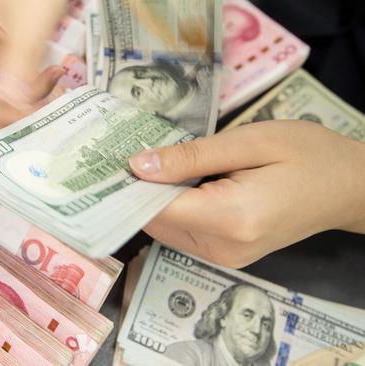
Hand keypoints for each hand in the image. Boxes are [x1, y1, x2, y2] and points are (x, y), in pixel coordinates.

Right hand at [0, 0, 66, 139]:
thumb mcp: (26, 21)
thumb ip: (15, 67)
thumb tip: (7, 110)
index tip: (1, 130)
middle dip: (5, 110)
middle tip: (39, 101)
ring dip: (22, 102)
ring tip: (51, 82)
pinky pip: (5, 92)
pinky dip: (28, 92)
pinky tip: (49, 77)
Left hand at [129, 121, 364, 267]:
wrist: (349, 186)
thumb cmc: (307, 155)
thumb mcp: (250, 142)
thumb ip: (191, 157)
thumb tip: (137, 166)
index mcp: (231, 219)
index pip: (155, 210)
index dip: (125, 188)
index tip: (102, 162)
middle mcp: (222, 249)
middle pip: (155, 222)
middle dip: (135, 192)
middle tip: (118, 154)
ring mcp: (225, 257)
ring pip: (165, 229)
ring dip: (152, 200)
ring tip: (145, 161)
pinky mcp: (227, 254)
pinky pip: (183, 232)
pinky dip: (171, 208)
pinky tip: (172, 181)